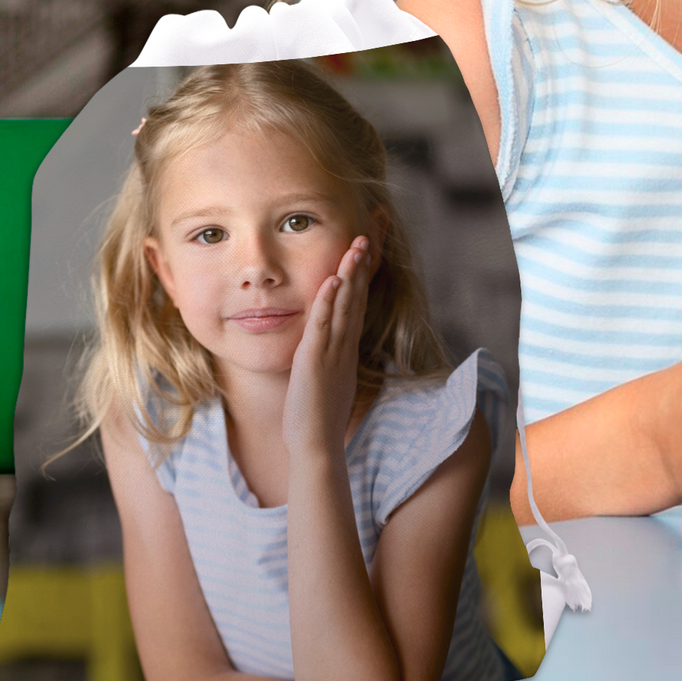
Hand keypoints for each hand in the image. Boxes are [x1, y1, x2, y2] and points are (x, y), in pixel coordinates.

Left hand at [282, 236, 372, 458]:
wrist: (316, 444)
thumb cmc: (317, 416)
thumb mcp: (329, 379)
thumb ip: (331, 359)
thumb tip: (332, 346)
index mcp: (346, 348)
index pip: (358, 305)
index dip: (362, 277)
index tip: (366, 253)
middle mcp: (343, 346)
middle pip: (356, 298)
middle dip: (361, 266)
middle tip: (367, 236)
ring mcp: (331, 352)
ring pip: (344, 306)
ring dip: (350, 275)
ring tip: (356, 246)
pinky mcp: (314, 360)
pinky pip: (323, 325)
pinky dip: (328, 301)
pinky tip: (331, 280)